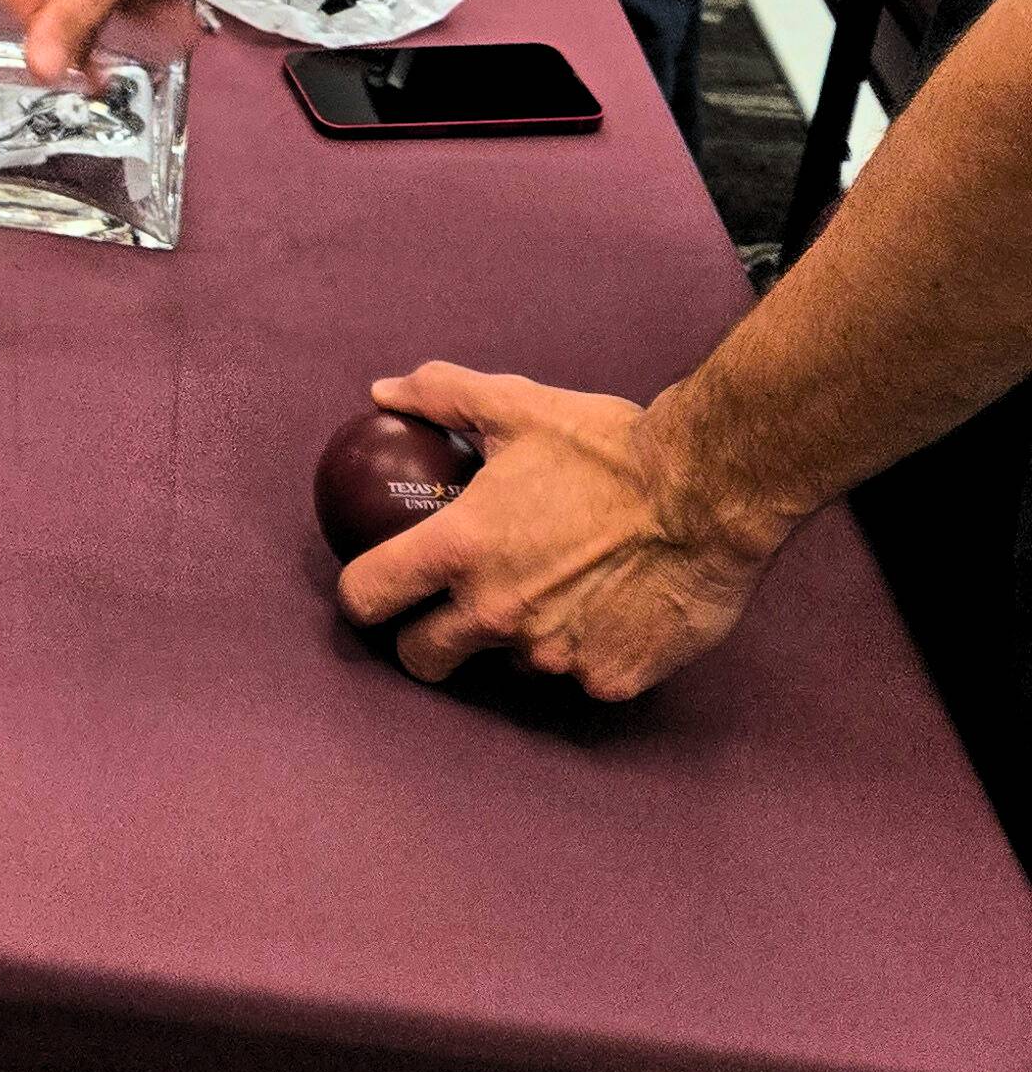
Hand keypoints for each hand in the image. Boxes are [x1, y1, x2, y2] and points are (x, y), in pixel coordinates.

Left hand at [338, 363, 789, 696]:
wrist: (710, 493)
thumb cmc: (608, 446)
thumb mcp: (516, 405)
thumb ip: (439, 395)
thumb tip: (381, 391)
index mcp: (462, 549)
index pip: (370, 596)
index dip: (360, 597)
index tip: (373, 590)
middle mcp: (497, 613)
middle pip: (423, 659)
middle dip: (421, 642)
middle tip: (444, 613)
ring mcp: (554, 656)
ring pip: (508, 665)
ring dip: (515, 638)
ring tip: (550, 589)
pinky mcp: (608, 680)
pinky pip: (577, 674)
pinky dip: (582, 648)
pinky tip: (606, 607)